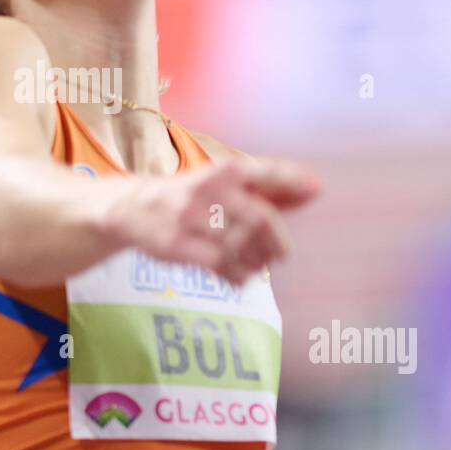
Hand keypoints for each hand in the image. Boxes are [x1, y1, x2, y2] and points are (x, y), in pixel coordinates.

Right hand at [115, 156, 319, 286]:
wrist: (132, 208)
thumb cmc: (192, 197)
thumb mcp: (224, 185)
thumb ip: (267, 189)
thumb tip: (315, 189)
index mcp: (223, 171)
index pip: (264, 170)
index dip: (292, 179)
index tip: (318, 188)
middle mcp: (207, 190)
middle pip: (259, 217)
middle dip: (276, 241)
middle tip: (281, 255)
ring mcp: (189, 217)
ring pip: (239, 245)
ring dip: (256, 262)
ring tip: (257, 268)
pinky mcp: (175, 244)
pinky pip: (217, 264)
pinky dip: (236, 275)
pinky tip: (239, 278)